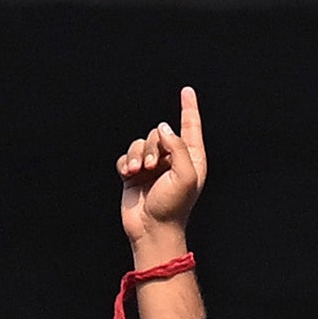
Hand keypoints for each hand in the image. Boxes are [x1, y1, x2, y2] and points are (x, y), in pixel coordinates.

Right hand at [113, 87, 207, 250]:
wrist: (152, 228)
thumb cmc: (173, 206)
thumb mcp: (185, 176)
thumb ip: (178, 148)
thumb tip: (164, 127)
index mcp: (192, 160)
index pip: (190, 128)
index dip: (189, 108)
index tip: (187, 90)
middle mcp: (173, 160)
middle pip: (159, 132)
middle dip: (152, 146)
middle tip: (152, 167)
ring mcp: (153, 166)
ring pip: (140, 142)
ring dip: (137, 155)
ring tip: (139, 172)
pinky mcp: (134, 172)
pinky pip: (126, 154)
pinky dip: (125, 162)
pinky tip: (128, 175)